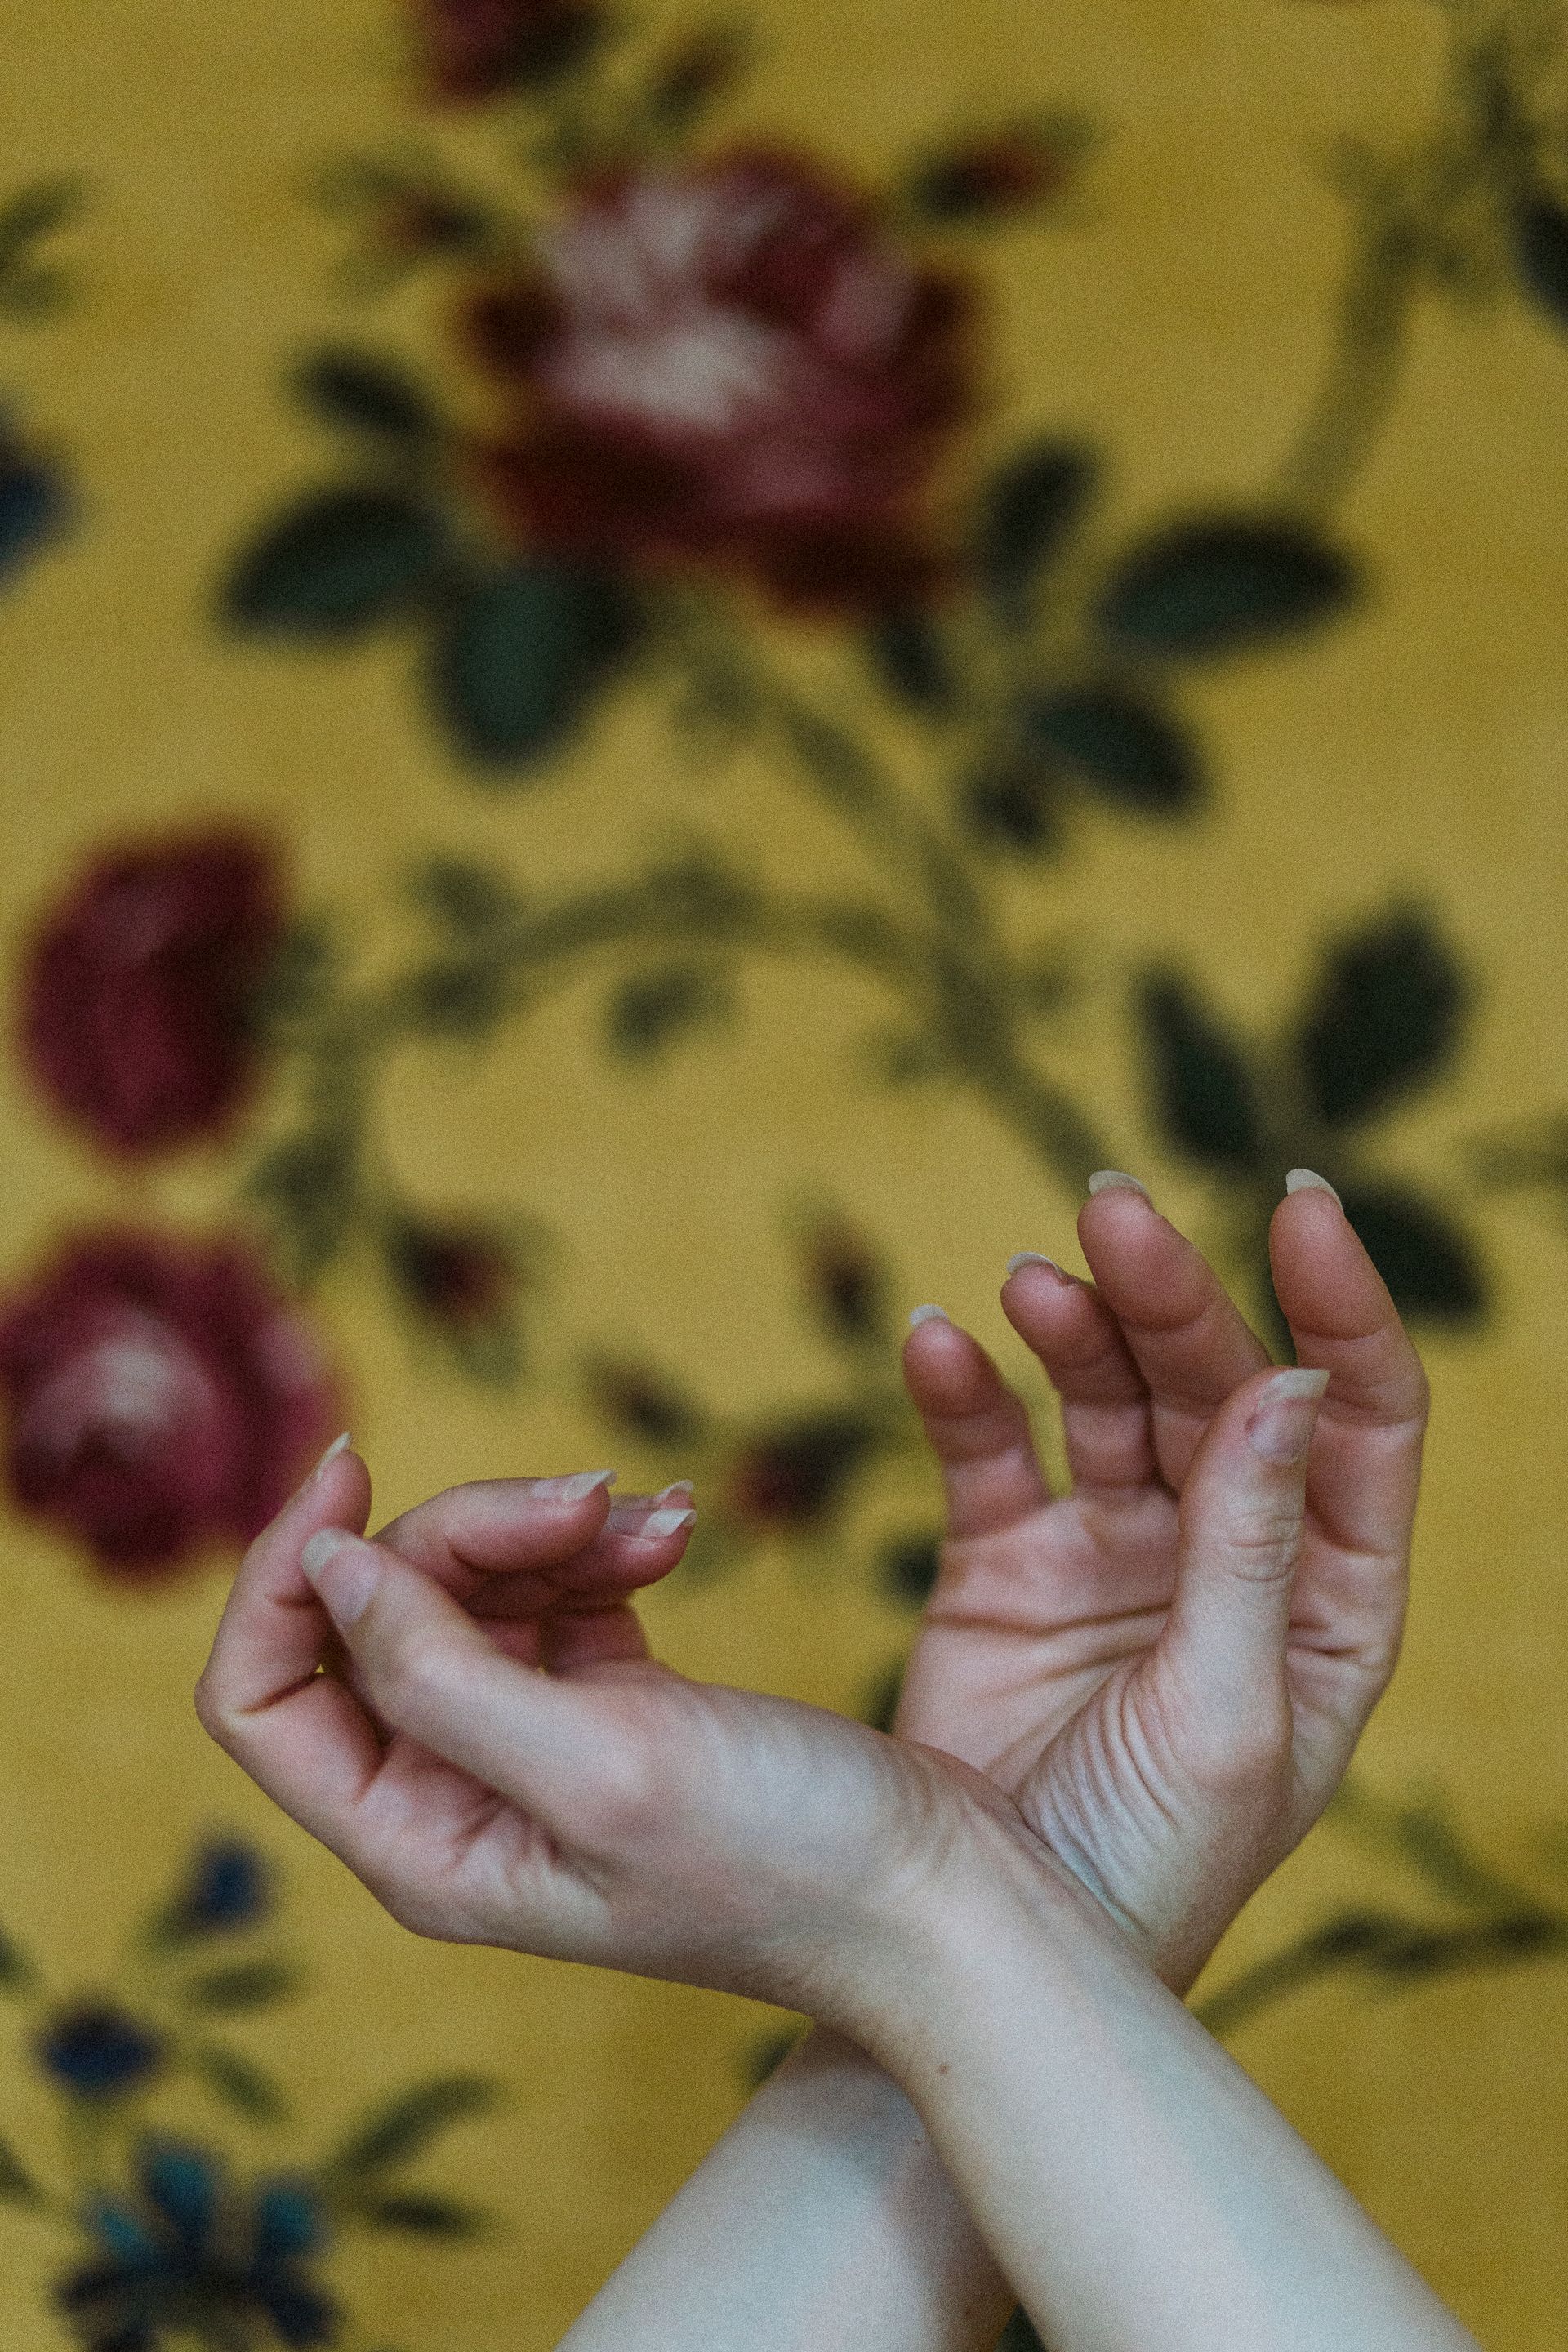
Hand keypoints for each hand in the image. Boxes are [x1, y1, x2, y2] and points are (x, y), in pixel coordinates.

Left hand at [194, 1452, 1011, 2020]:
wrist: (939, 1887)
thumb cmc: (783, 1857)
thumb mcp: (596, 1762)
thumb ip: (439, 1671)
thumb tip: (323, 1566)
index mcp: (419, 1843)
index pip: (260, 1696)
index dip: (282, 1573)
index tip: (352, 1466)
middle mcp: (455, 1800)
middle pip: (381, 1613)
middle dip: (472, 1532)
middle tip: (585, 1498)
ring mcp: (532, 1750)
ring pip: (472, 1588)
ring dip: (554, 1529)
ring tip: (656, 1521)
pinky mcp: (610, 1706)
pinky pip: (557, 1591)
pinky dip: (606, 1548)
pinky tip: (678, 1531)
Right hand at [897, 1172, 1428, 1992]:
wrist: (981, 1967)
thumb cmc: (1147, 1873)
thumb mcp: (1225, 1718)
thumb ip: (1253, 1552)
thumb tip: (1289, 1383)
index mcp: (1326, 1601)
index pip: (1358, 1417)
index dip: (1343, 1307)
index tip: (1302, 1204)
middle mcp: (1228, 1557)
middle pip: (1220, 1384)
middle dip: (1174, 1293)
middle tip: (1112, 1210)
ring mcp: (1113, 1553)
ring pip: (1107, 1397)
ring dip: (1076, 1325)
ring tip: (1031, 1280)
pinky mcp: (1004, 1563)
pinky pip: (991, 1451)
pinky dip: (965, 1391)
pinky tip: (936, 1341)